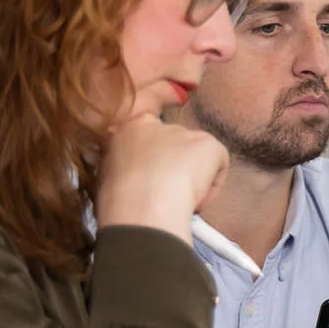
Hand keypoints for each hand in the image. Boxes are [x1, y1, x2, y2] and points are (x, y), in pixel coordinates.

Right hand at [94, 115, 229, 242]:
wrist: (142, 203)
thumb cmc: (119, 199)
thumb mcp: (110, 176)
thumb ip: (125, 167)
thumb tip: (136, 175)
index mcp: (129, 129)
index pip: (147, 129)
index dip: (156, 152)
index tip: (155, 172)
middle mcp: (158, 124)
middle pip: (176, 145)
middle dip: (175, 167)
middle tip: (167, 192)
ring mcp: (185, 131)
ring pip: (197, 157)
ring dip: (193, 177)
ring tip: (179, 200)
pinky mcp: (208, 142)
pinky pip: (219, 166)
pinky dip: (212, 186)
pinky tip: (196, 199)